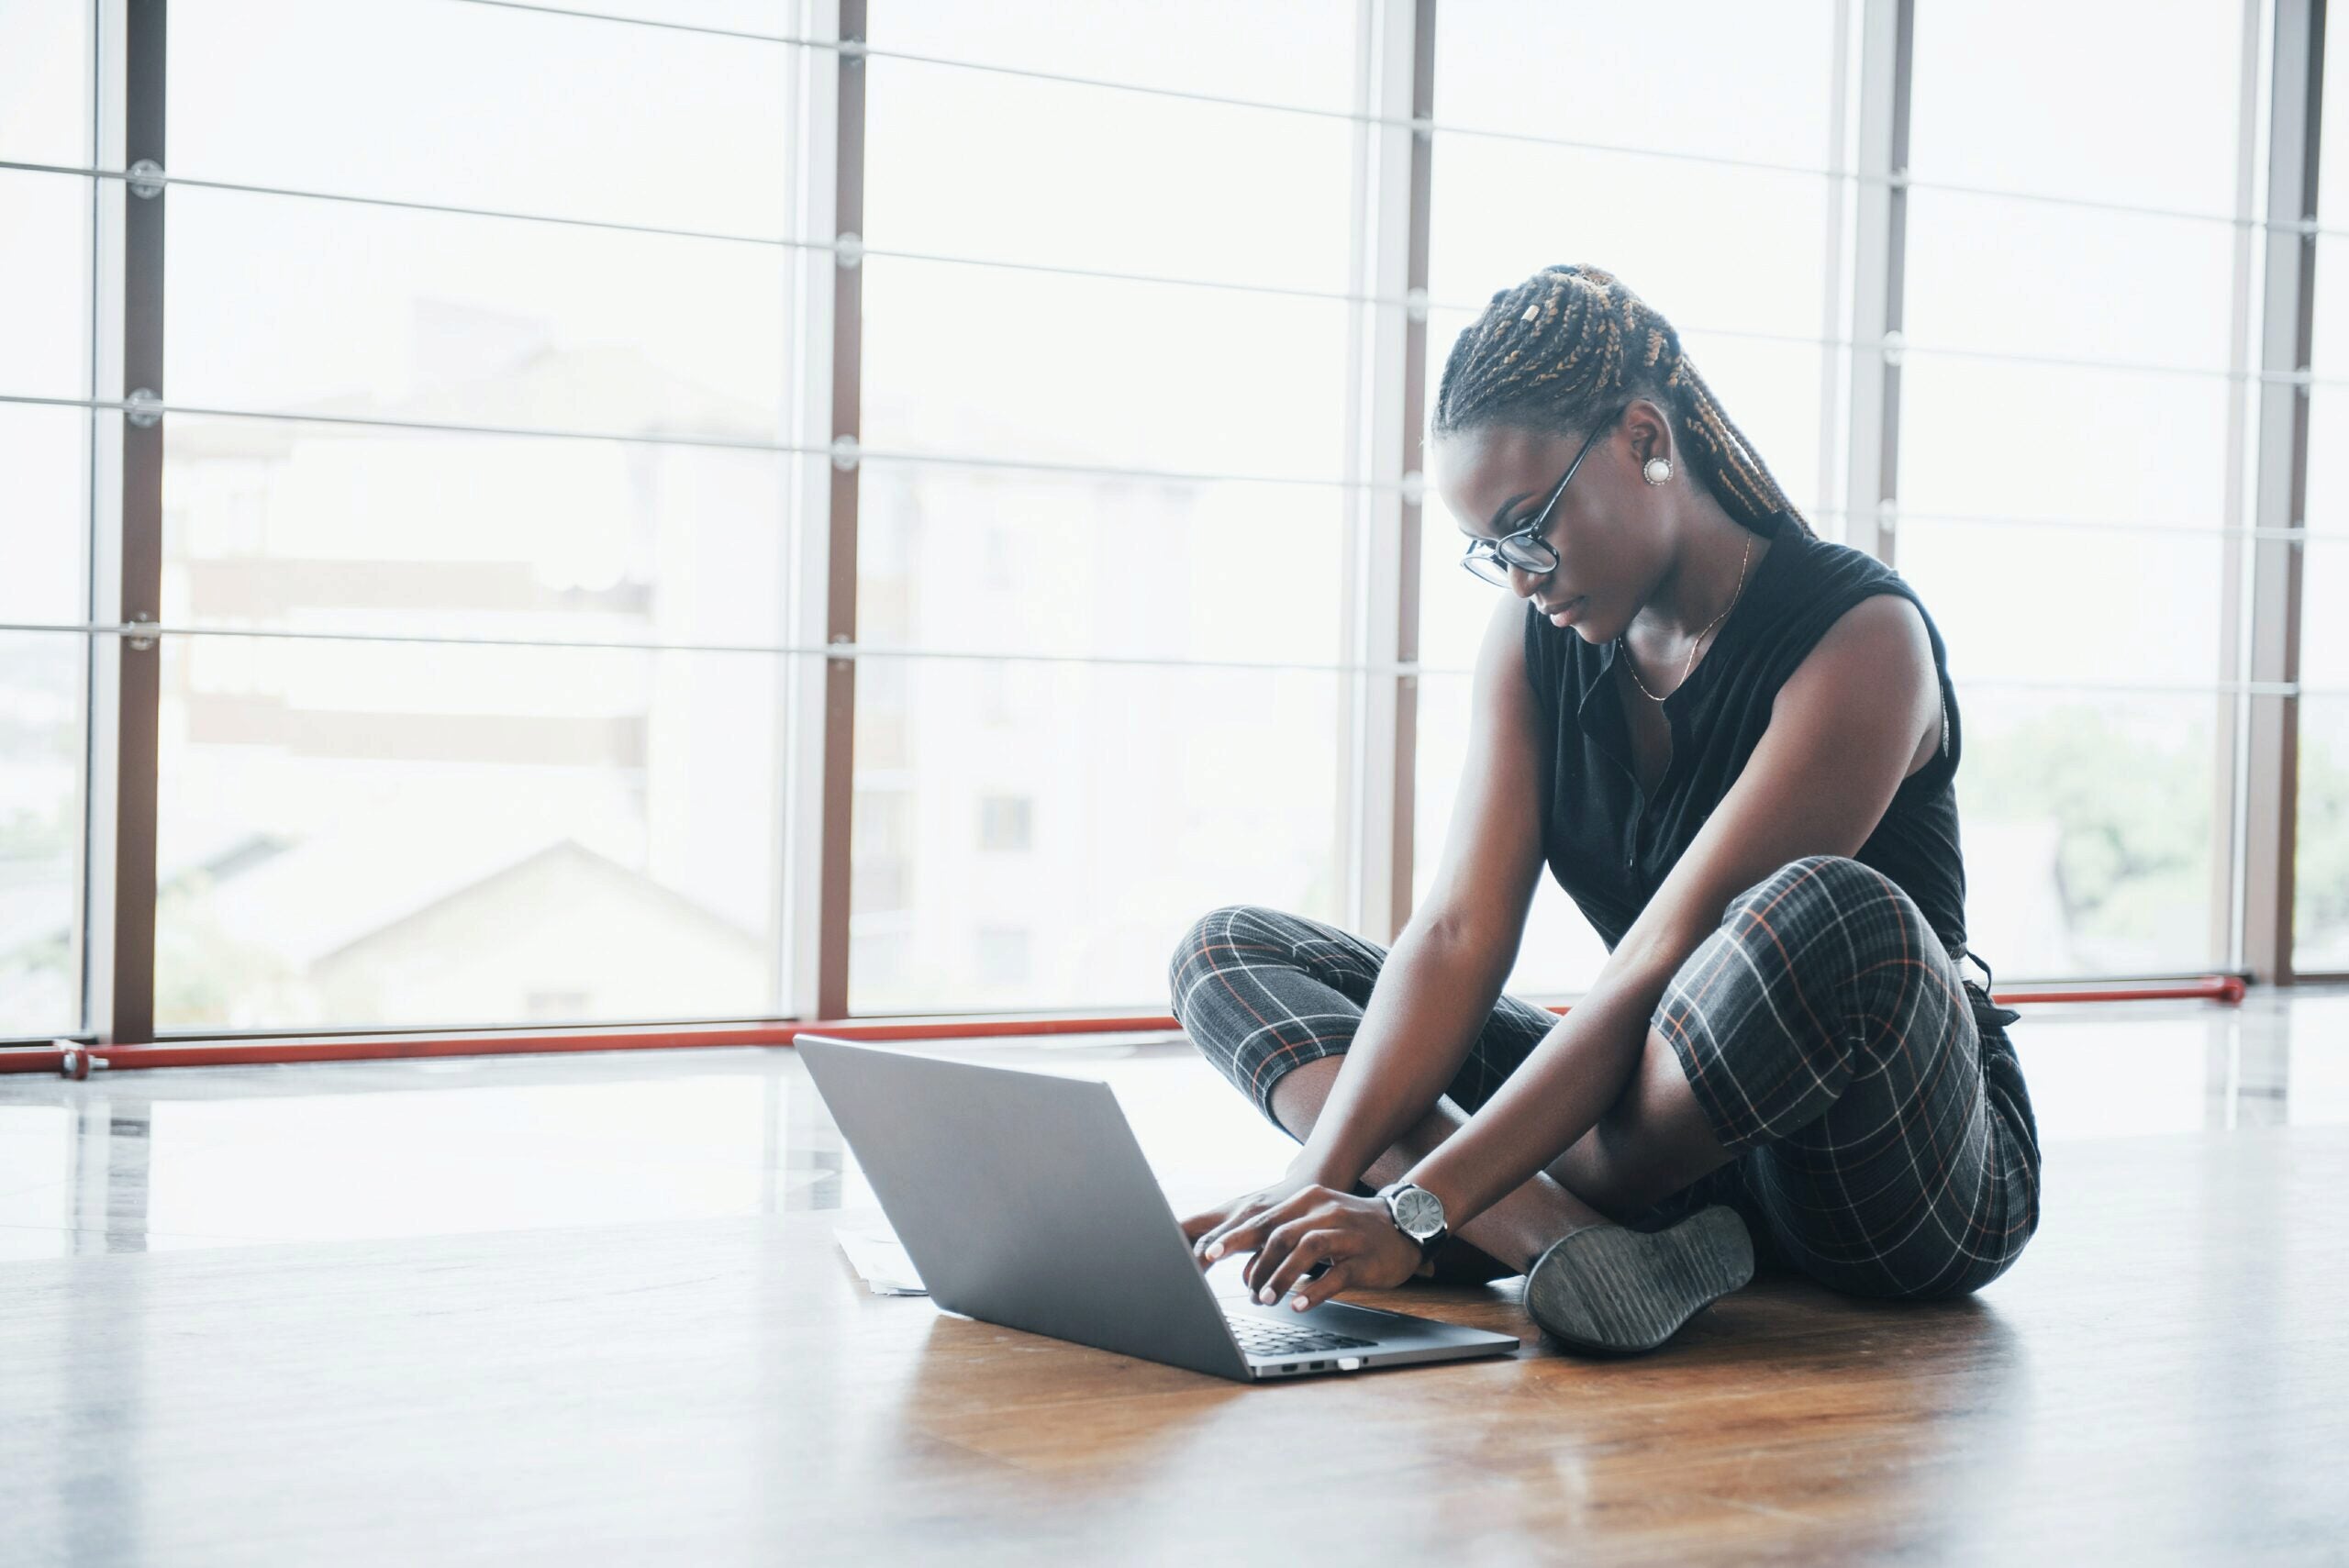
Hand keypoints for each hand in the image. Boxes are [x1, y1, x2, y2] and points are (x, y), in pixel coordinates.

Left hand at [1191, 1183, 1423, 1311]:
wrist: (1407, 1222)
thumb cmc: (1352, 1226)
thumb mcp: (1317, 1220)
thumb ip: (1284, 1236)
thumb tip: (1247, 1270)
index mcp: (1307, 1200)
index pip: (1264, 1218)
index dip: (1236, 1237)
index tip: (1210, 1254)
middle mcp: (1324, 1211)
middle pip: (1280, 1234)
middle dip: (1257, 1264)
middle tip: (1246, 1291)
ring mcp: (1346, 1233)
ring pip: (1305, 1250)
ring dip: (1281, 1277)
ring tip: (1266, 1300)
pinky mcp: (1364, 1257)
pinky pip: (1336, 1274)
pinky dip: (1314, 1290)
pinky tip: (1298, 1304)